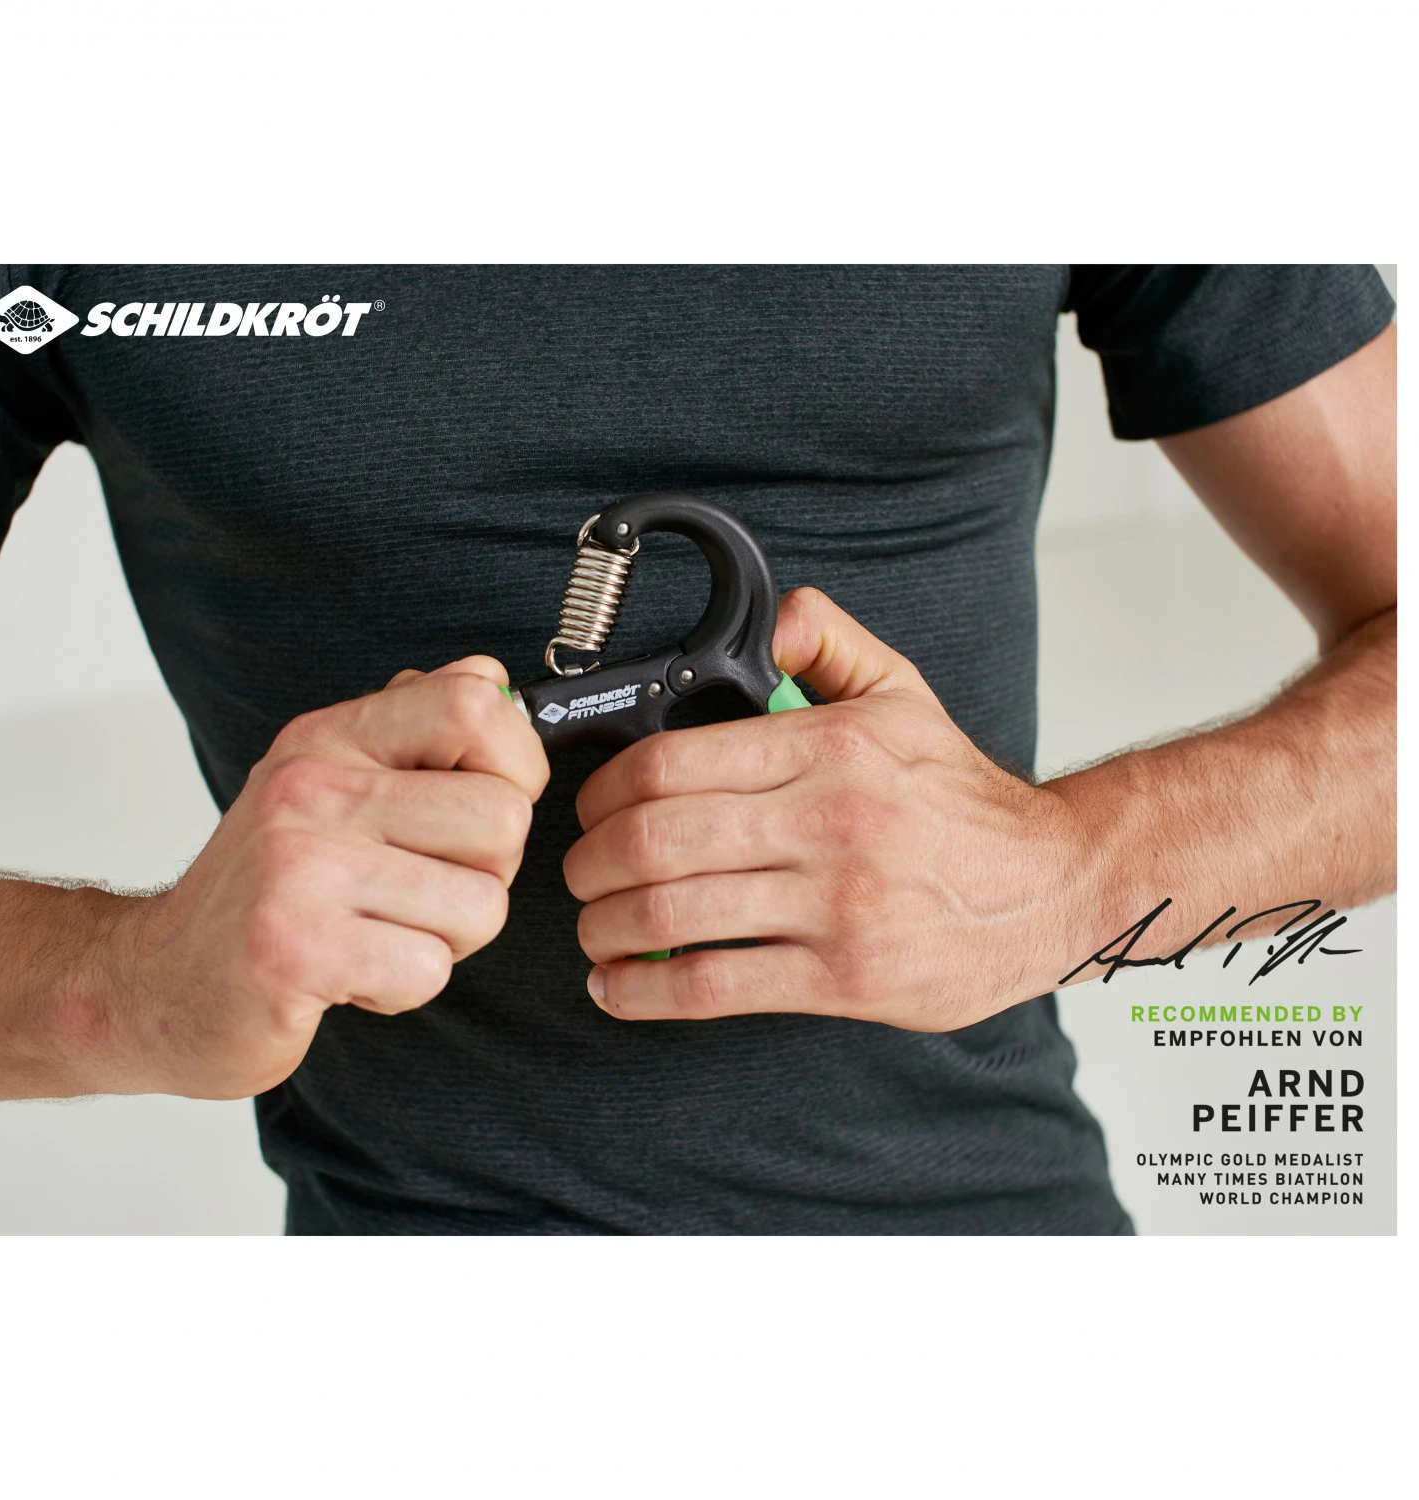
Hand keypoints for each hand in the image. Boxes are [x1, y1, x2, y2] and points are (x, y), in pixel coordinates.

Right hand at [98, 658, 547, 1096]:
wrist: (154, 985)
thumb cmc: (261, 889)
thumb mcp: (326, 781)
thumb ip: (408, 728)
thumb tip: (490, 678)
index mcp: (330, 739)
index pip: (473, 704)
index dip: (518, 763)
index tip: (491, 801)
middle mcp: (313, 788)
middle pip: (503, 818)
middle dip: (488, 874)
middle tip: (422, 892)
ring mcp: (301, 867)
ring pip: (481, 904)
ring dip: (446, 938)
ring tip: (378, 933)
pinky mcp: (296, 949)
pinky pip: (431, 968)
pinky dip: (405, 987)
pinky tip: (352, 973)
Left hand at [563, 589, 1092, 1030]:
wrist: (1051, 884)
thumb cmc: (962, 799)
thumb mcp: (902, 694)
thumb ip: (827, 642)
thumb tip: (769, 620)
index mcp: (827, 748)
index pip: (670, 762)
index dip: (603, 790)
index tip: (592, 807)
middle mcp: (828, 822)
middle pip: (655, 839)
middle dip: (589, 861)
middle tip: (579, 871)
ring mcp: (835, 905)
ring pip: (672, 915)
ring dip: (605, 926)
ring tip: (594, 926)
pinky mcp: (844, 976)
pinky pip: (715, 988)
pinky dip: (645, 992)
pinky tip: (616, 985)